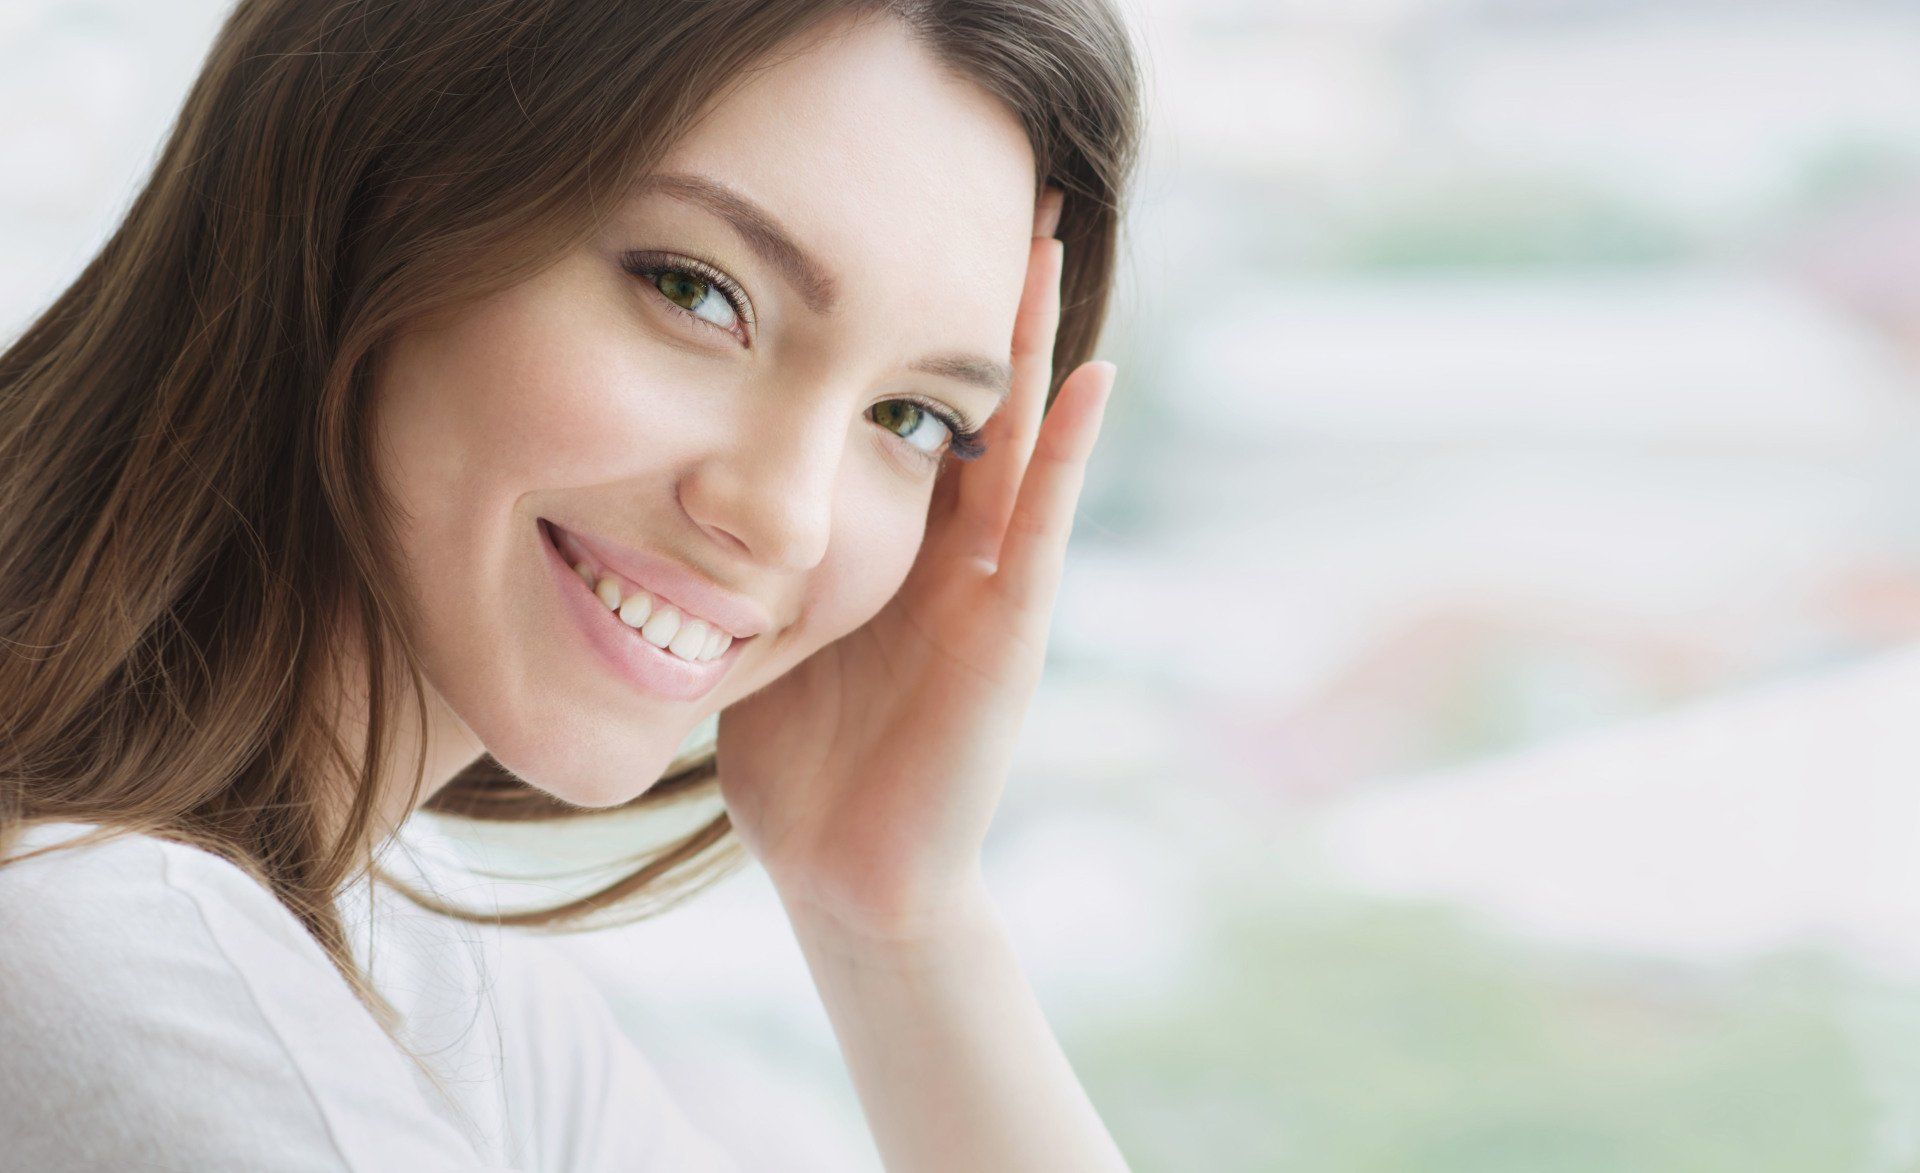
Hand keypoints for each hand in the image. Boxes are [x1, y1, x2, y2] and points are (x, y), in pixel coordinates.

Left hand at [714, 187, 1116, 940]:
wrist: (850, 875)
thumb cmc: (804, 767)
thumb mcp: (764, 635)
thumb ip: (750, 566)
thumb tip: (673, 499)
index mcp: (890, 551)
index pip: (907, 414)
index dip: (908, 326)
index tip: (897, 232)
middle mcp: (950, 553)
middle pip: (971, 400)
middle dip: (978, 302)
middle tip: (995, 190)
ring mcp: (990, 585)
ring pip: (1018, 435)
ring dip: (1029, 338)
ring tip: (1041, 240)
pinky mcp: (1011, 630)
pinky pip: (1043, 522)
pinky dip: (1069, 447)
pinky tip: (1091, 371)